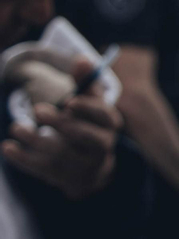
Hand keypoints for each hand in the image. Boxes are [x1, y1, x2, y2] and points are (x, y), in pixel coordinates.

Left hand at [1, 59, 120, 199]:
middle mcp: (102, 146)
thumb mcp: (90, 103)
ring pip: (61, 155)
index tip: (69, 101)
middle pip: (86, 137)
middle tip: (37, 109)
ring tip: (15, 127)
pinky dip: (23, 159)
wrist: (90, 165)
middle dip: (62, 123)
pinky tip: (8, 147)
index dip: (87, 109)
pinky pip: (43, 171)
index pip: (103, 115)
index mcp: (110, 123)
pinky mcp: (64, 178)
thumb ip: (85, 82)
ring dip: (35, 140)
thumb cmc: (88, 123)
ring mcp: (83, 165)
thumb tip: (82, 59)